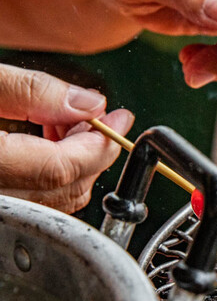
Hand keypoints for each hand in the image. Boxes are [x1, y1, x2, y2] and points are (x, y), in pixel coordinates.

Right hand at [0, 64, 133, 212]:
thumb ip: (31, 92)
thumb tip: (89, 103)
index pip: (63, 167)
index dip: (100, 143)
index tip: (120, 119)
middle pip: (64, 188)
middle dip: (91, 150)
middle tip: (93, 115)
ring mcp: (0, 208)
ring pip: (52, 199)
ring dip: (73, 162)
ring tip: (63, 121)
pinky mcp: (1, 207)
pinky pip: (33, 201)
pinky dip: (49, 174)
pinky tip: (42, 142)